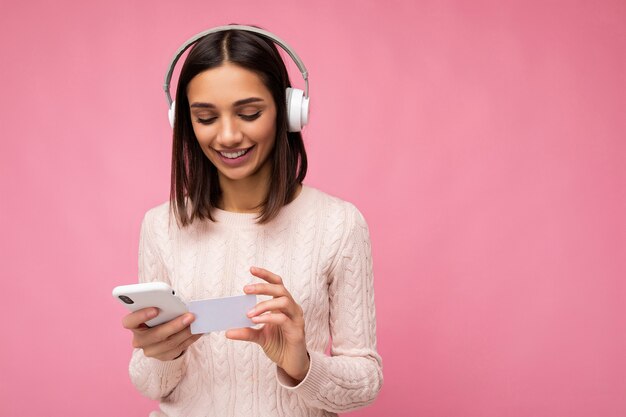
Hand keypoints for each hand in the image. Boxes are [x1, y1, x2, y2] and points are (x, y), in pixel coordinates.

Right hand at [122, 308, 201, 361]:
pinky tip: (198, 331)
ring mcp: (150, 350)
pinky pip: (178, 349)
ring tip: (197, 323)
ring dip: (186, 332)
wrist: (158, 336)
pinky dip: (190, 338)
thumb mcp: (155, 310)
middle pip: (156, 335)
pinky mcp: (163, 356)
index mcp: (133, 325)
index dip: (141, 316)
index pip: (129, 322)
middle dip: (175, 325)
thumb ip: (161, 307)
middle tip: (190, 316)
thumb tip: (178, 305)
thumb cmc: (157, 317)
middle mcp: (139, 340)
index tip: (156, 309)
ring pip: (170, 343)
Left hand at [226, 267, 309, 381]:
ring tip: (249, 313)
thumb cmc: (279, 345)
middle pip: (280, 289)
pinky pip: (284, 318)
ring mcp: (296, 319)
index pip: (277, 283)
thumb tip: (227, 331)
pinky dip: (269, 317)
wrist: (291, 364)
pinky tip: (257, 320)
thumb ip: (246, 331)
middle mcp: (292, 308)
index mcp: (283, 305)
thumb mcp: (259, 337)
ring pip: (284, 301)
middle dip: (262, 287)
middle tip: (245, 289)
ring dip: (264, 304)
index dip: (266, 275)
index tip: (251, 269)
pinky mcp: (297, 331)